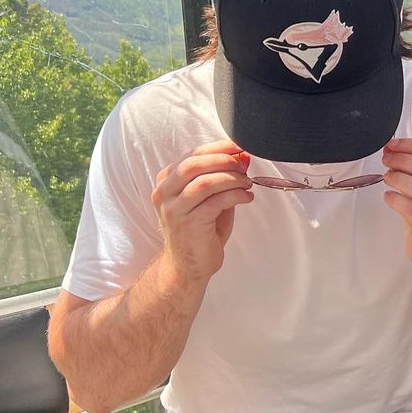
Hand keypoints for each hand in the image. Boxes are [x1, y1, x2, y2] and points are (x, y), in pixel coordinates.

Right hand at [151, 140, 253, 284]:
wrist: (188, 265)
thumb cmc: (200, 229)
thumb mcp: (209, 198)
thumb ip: (222, 178)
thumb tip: (242, 156)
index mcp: (166, 182)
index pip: (191, 155)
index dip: (218, 148)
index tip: (239, 147)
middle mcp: (164, 193)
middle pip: (193, 164)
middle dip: (223, 160)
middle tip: (244, 165)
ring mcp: (174, 209)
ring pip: (204, 182)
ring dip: (231, 179)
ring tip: (247, 183)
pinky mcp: (188, 224)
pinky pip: (215, 202)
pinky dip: (235, 196)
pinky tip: (247, 198)